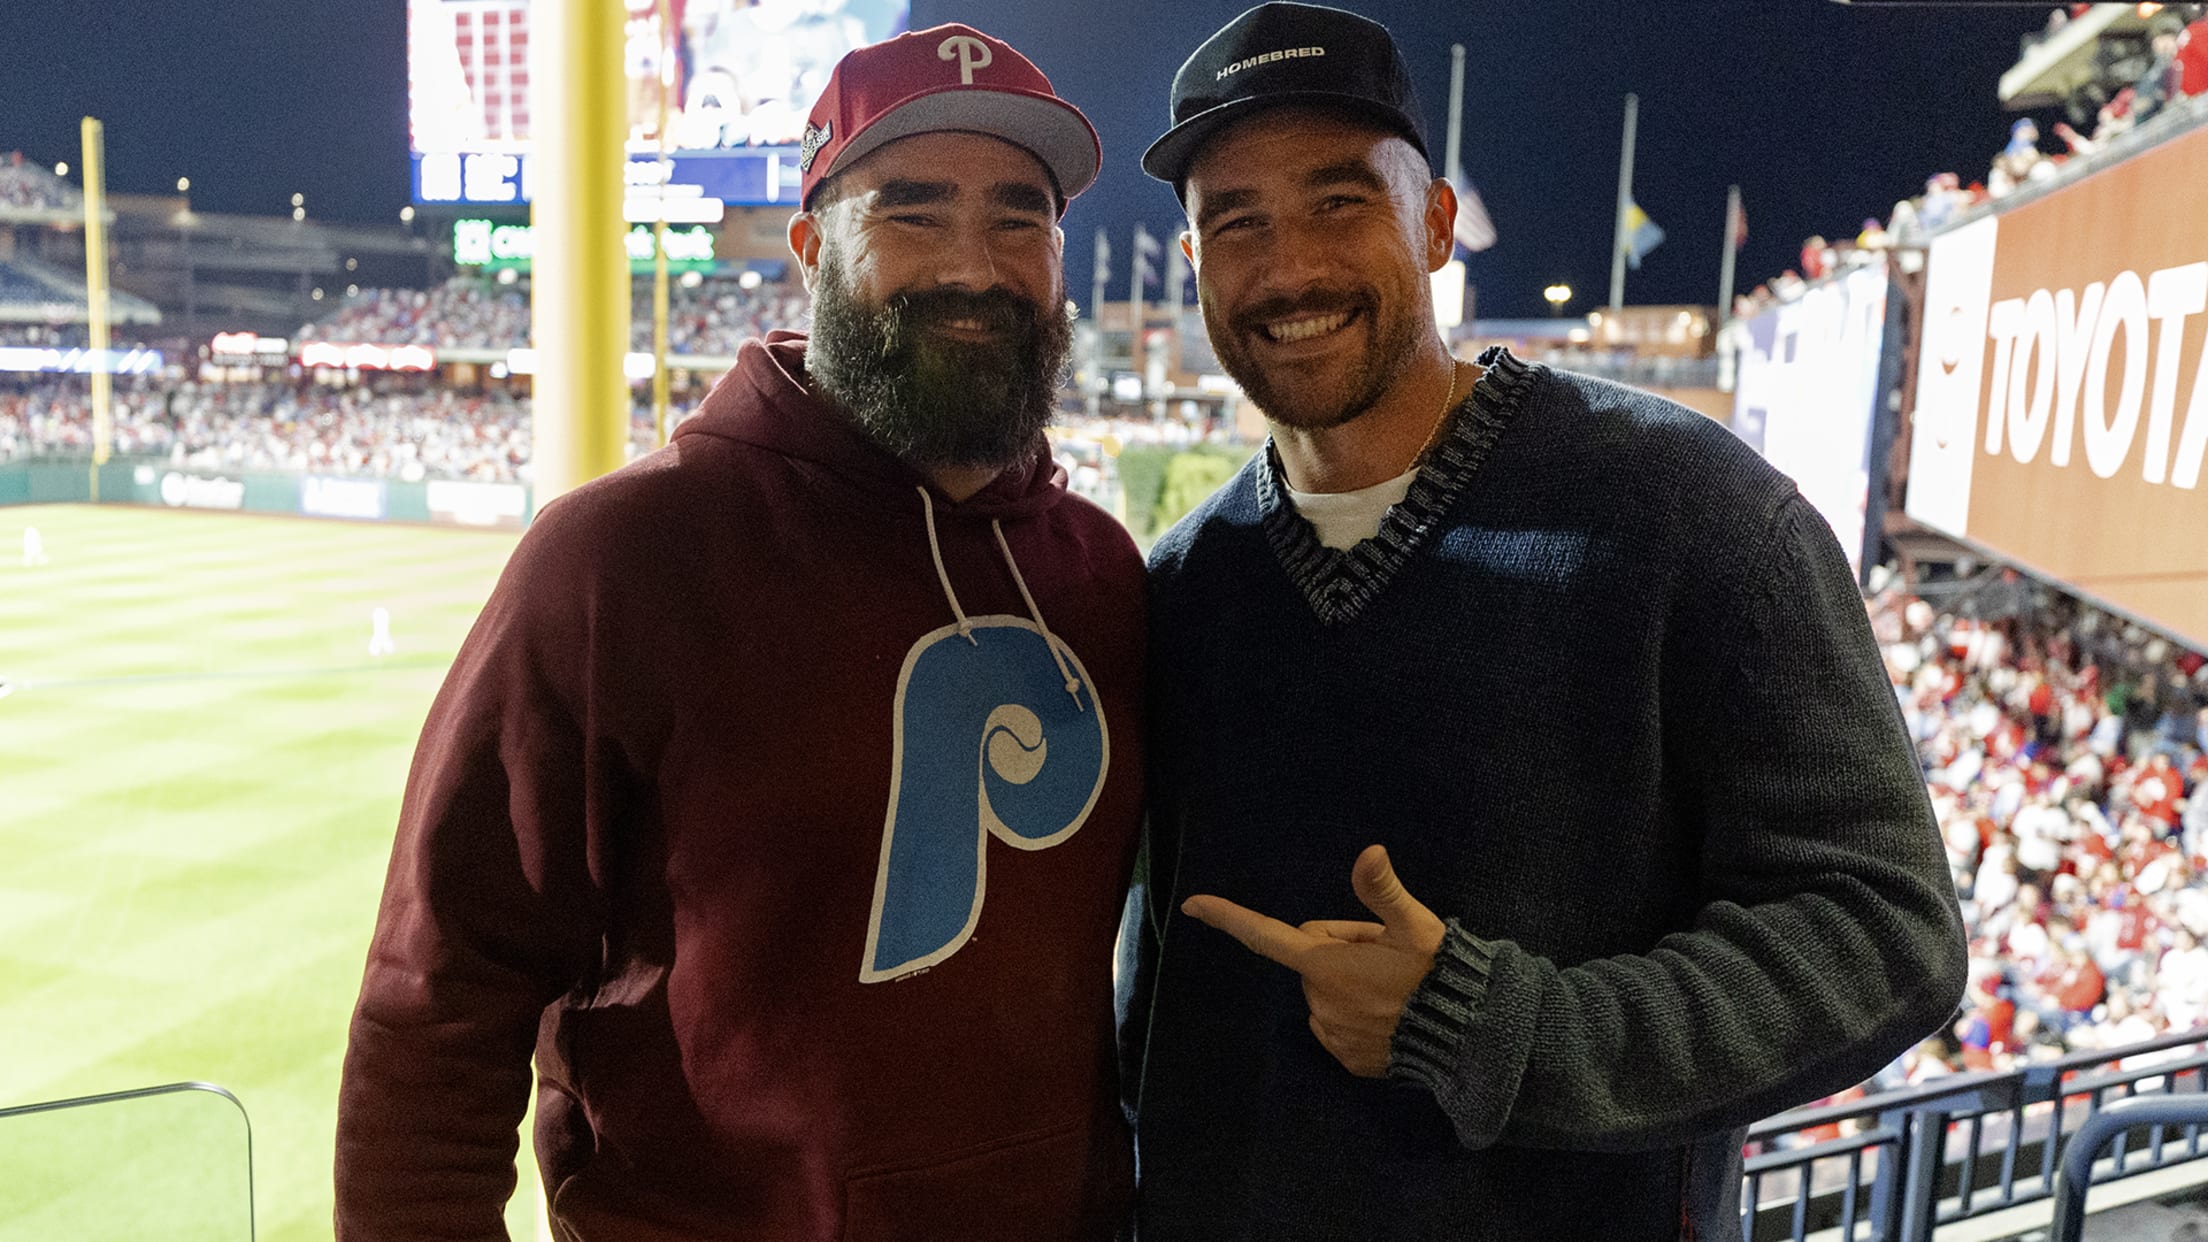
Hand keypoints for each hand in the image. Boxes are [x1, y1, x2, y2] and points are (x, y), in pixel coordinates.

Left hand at [1181, 845, 1446, 1076]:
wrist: (1467, 1038)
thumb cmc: (1437, 976)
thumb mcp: (1415, 926)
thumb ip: (1382, 891)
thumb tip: (1369, 851)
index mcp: (1326, 965)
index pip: (1265, 935)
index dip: (1227, 917)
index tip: (1192, 904)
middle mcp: (1319, 1002)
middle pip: (1313, 961)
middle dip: (1341, 953)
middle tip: (1386, 956)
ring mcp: (1332, 1036)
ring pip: (1328, 994)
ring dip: (1351, 985)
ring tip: (1395, 987)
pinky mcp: (1349, 1060)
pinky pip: (1341, 1026)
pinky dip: (1360, 1017)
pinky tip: (1393, 1015)